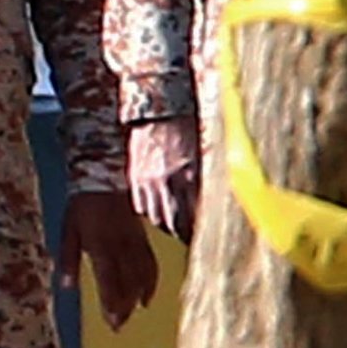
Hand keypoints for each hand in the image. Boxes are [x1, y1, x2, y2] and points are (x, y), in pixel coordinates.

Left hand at [58, 186, 159, 328]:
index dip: (111, 303)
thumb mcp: (67, 231)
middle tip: (119, 326)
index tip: (111, 322)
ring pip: (142, 275)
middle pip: (127, 282)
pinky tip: (147, 296)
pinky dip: (151, 281)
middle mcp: (120, 246)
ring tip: (132, 314)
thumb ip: (68, 259)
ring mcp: (134, 241)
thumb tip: (66, 286)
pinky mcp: (143, 237)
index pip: (109, 280)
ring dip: (138, 297)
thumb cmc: (81, 206)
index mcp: (99, 245)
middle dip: (124, 306)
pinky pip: (151, 262)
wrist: (104, 178)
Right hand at [126, 117, 202, 243]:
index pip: (194, 217)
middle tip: (191, 235)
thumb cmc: (186, 129)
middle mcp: (166, 183)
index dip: (199, 230)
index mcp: (188, 177)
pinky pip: (141, 206)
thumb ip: (204, 182)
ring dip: (167, 225)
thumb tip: (212, 204)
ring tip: (176, 226)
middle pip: (174, 223)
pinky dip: (151, 212)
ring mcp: (147, 182)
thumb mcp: (202, 155)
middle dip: (183, 233)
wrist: (158, 111)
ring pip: (156, 218)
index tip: (206, 236)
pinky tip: (159, 209)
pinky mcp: (134, 179)